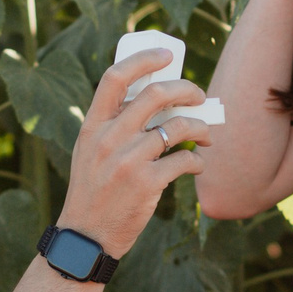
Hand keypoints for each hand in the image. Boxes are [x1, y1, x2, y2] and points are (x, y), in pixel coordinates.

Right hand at [54, 51, 210, 261]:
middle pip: (156, 94)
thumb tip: (157, 100)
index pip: (115, 77)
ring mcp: (128, 160)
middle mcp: (109, 138)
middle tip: (200, 96)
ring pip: (178, 127)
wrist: (86, 237)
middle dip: (187, 89)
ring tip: (206, 135)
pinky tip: (196, 164)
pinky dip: (196, 160)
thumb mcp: (90, 152)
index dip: (144, 59)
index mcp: (92, 126)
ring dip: (201, 126)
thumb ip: (113, 126)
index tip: (168, 54)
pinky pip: (184, 160)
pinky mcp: (147, 184)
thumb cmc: (93, 191)